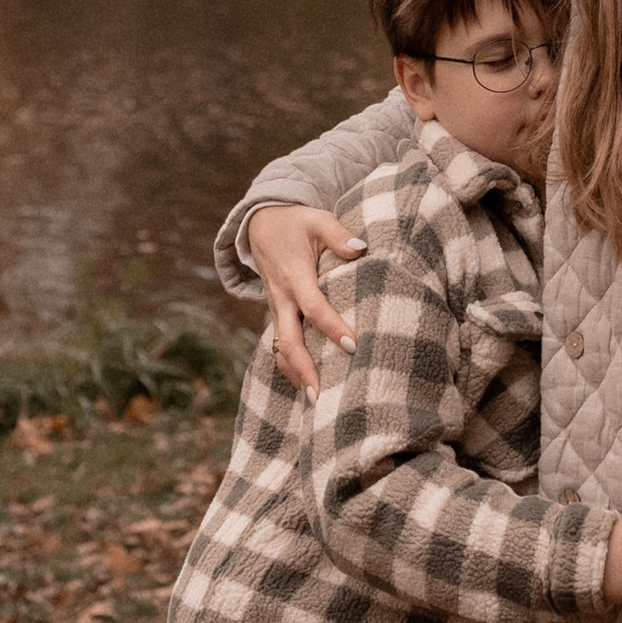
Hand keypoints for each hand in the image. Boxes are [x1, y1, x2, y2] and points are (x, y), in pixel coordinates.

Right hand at [243, 202, 365, 395]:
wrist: (260, 225)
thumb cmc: (295, 222)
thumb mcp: (317, 219)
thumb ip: (339, 235)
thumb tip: (361, 248)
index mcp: (294, 276)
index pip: (313, 307)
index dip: (331, 327)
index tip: (353, 345)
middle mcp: (282, 298)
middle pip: (289, 341)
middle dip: (304, 369)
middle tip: (322, 397)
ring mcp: (276, 309)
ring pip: (281, 349)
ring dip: (296, 374)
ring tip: (316, 402)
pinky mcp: (277, 315)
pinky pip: (280, 345)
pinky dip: (290, 366)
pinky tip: (307, 386)